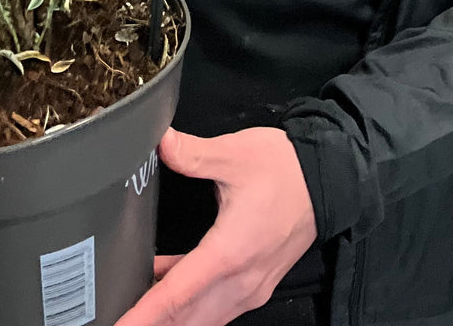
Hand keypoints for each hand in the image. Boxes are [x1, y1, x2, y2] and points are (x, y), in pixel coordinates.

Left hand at [115, 126, 316, 324]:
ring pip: (203, 320)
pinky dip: (190, 307)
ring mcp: (251, 288)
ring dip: (171, 318)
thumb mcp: (234, 154)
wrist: (330, 178)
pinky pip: (216, 309)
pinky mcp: (256, 284)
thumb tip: (161, 143)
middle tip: (122, 319)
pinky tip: (165, 284)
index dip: (144, 315)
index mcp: (230, 253)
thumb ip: (193, 154)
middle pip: (187, 319)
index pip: (177, 295)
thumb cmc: (285, 168)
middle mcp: (241, 281)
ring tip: (138, 307)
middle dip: (153, 323)